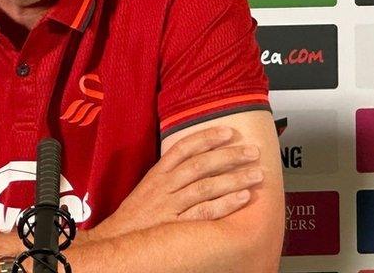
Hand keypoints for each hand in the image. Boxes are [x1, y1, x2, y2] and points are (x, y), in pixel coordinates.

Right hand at [91, 125, 263, 240]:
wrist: (116, 241)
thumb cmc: (138, 214)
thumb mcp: (150, 186)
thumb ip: (172, 171)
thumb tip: (202, 155)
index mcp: (158, 174)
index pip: (183, 148)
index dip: (207, 137)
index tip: (229, 132)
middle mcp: (164, 187)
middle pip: (200, 165)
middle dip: (229, 156)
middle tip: (253, 152)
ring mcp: (170, 207)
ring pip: (206, 187)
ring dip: (234, 179)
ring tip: (257, 174)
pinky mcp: (176, 227)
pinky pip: (205, 213)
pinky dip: (226, 204)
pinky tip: (244, 197)